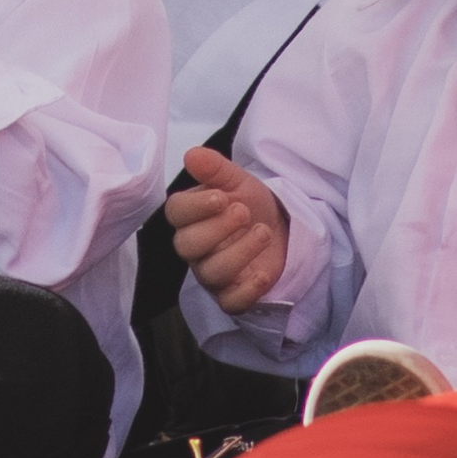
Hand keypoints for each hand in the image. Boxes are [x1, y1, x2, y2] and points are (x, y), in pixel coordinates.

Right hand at [169, 143, 296, 316]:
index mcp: (190, 217)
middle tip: (243, 212)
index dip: (195, 207)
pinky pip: (230, 302)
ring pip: (211, 273)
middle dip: (217, 229)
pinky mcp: (233, 294)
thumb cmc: (249, 203)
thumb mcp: (236, 180)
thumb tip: (192, 155)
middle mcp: (196, 248)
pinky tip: (262, 273)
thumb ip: (214, 168)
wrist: (281, 227)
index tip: (220, 197)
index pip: (176, 214)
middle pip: (188, 246)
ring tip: (262, 232)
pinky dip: (247, 291)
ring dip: (238, 253)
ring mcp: (212, 273)